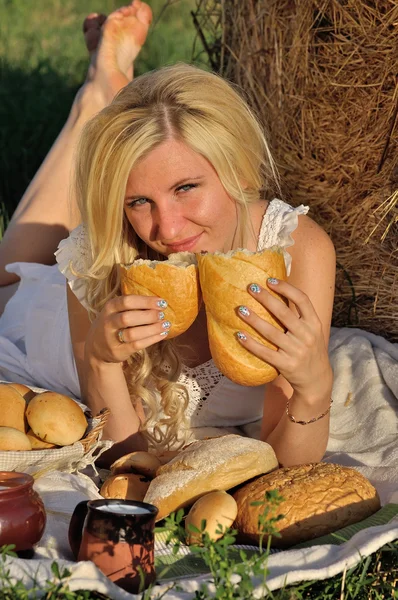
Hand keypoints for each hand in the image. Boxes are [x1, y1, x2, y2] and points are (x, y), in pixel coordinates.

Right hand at [85, 295, 170, 363]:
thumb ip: (133, 306)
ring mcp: (111, 338)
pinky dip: (151, 339)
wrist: (97, 346)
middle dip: (148, 315)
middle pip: (128, 317)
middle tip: (162, 315)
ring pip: (132, 333)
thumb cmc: (114, 323)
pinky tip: (162, 334)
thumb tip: (160, 302)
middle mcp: (108, 322)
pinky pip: (137, 345)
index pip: (127, 301)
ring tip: (165, 325)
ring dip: (152, 329)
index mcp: (110, 307)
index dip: (146, 301)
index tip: (162, 302)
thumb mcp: (117, 311)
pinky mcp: (118, 351)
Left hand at [236, 278, 332, 400]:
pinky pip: (265, 353)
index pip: (302, 300)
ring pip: (271, 332)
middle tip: (251, 288)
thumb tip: (278, 290)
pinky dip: (251, 343)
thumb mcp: (312, 331)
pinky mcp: (286, 365)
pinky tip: (239, 335)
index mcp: (315, 324)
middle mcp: (307, 336)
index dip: (286, 288)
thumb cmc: (309, 349)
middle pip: (284, 313)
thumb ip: (299, 315)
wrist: (316, 380)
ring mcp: (297, 351)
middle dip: (266, 298)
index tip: (270, 280)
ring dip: (254, 319)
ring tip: (240, 309)